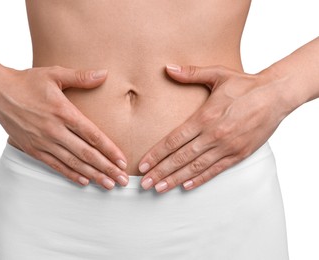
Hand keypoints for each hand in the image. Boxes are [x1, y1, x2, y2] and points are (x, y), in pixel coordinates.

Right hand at [0, 66, 128, 189]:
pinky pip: (55, 165)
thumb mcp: (55, 74)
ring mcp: (43, 142)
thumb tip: (104, 73)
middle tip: (122, 180)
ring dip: (92, 175)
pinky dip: (70, 174)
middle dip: (107, 168)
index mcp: (63, 112)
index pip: (92, 135)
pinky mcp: (33, 149)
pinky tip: (84, 181)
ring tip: (108, 185)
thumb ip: (81, 76)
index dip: (109, 150)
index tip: (123, 161)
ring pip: (73, 163)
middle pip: (86, 153)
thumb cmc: (28, 82)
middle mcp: (55, 130)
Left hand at [139, 64, 288, 192]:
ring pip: (196, 167)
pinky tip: (187, 186)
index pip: (174, 140)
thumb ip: (191, 73)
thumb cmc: (245, 85)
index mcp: (205, 117)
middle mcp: (214, 135)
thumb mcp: (217, 74)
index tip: (143, 165)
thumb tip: (168, 68)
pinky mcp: (239, 154)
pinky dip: (200, 179)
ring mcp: (227, 147)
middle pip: (181, 158)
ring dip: (176, 179)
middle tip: (146, 183)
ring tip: (160, 188)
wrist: (276, 95)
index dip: (156, 154)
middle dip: (161, 171)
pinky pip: (216, 170)